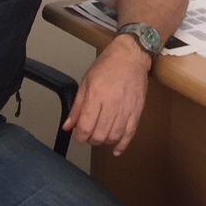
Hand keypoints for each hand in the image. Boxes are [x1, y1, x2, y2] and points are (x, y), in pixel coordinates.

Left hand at [65, 33, 151, 155]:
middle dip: (91, 140)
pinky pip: (130, 133)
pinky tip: (116, 149)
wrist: (132, 55)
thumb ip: (77, 106)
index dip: (80, 136)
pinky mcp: (137, 110)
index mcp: (96, 95)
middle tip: (89, 135)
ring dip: (105, 141)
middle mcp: (111, 104)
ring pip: (114, 136)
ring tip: (101, 136)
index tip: (79, 135)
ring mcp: (126, 108)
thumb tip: (69, 126)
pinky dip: (123, 144)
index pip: (85, 127)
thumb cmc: (108, 65)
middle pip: (99, 135)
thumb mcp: (86, 82)